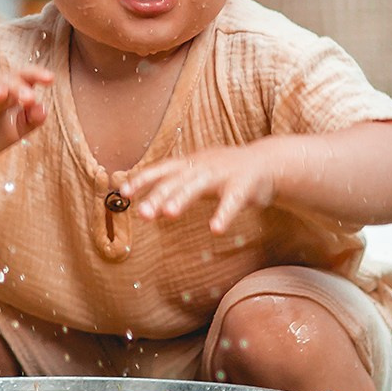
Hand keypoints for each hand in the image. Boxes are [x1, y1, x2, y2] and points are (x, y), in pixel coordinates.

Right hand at [0, 68, 52, 176]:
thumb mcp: (15, 131)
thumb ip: (29, 120)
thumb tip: (43, 109)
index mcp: (8, 92)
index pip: (21, 77)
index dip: (34, 74)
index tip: (50, 78)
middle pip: (1, 78)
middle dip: (15, 85)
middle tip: (28, 97)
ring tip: (1, 94)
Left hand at [122, 142, 281, 234]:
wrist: (268, 162)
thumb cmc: (226, 173)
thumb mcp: (196, 179)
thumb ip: (173, 192)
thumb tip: (144, 210)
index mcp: (190, 164)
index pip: (161, 170)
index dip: (142, 179)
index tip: (123, 192)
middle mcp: (202, 166)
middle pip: (176, 180)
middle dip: (158, 195)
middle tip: (142, 213)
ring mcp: (223, 173)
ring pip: (199, 185)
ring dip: (183, 198)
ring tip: (168, 213)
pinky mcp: (244, 184)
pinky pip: (233, 200)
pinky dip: (224, 213)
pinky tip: (215, 228)